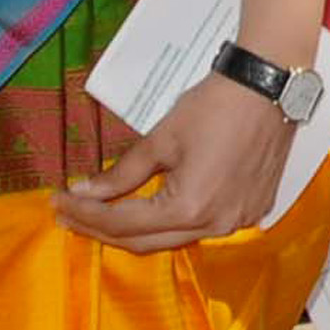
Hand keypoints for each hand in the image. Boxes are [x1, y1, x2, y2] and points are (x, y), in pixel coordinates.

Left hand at [54, 75, 293, 251]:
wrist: (270, 87)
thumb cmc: (215, 106)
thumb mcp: (161, 138)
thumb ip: (121, 173)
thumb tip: (85, 193)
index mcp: (189, 209)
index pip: (123, 224)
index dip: (86, 215)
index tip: (58, 202)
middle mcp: (215, 226)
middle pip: (145, 241)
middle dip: (102, 230)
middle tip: (70, 214)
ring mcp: (237, 222)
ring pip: (174, 238)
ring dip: (136, 229)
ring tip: (102, 214)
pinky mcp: (251, 211)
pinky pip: (202, 227)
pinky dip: (171, 222)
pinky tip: (150, 209)